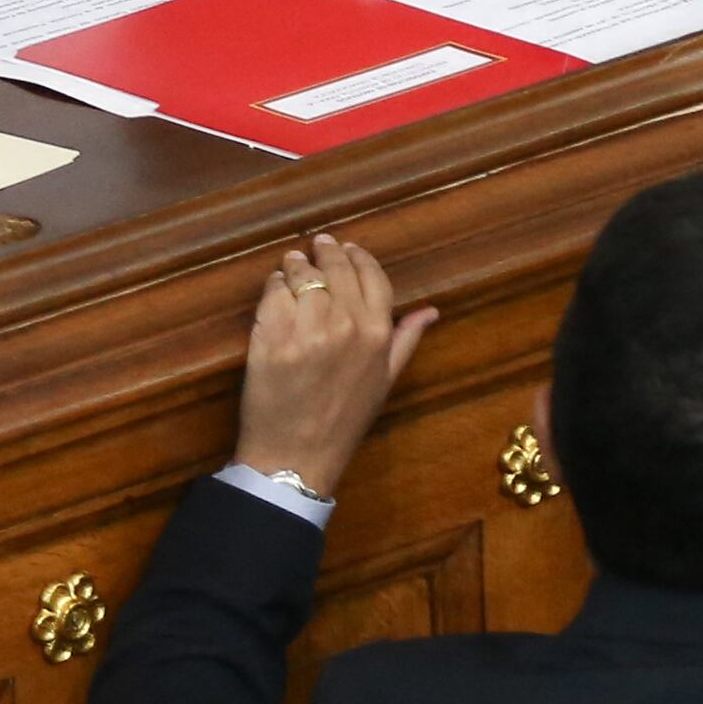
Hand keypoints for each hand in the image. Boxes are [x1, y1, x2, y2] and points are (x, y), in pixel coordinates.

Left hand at [232, 233, 437, 496]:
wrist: (296, 457)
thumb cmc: (343, 422)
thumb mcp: (384, 381)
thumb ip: (406, 339)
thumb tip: (431, 310)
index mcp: (378, 333)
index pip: (371, 275)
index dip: (358, 257)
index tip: (346, 248)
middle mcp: (346, 325)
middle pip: (336, 268)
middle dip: (325, 252)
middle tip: (316, 246)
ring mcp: (307, 330)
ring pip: (302, 275)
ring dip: (296, 266)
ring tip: (292, 265)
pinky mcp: (271, 337)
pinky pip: (273, 294)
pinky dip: (274, 286)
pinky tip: (275, 289)